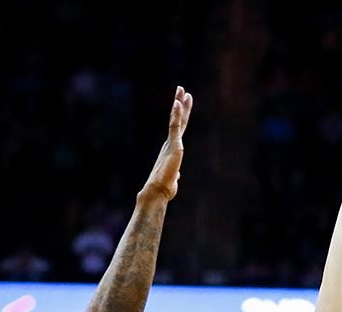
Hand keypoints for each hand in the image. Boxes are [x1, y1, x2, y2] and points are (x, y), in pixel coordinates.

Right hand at [142, 86, 193, 201]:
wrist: (157, 192)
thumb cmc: (164, 188)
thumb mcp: (173, 179)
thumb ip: (175, 174)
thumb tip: (176, 176)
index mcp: (172, 148)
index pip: (178, 128)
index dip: (181, 114)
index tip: (183, 100)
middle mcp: (171, 143)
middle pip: (178, 120)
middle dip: (180, 104)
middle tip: (182, 89)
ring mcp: (172, 143)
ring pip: (176, 120)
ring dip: (178, 104)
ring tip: (181, 90)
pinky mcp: (173, 146)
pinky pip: (174, 126)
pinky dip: (176, 114)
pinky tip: (177, 103)